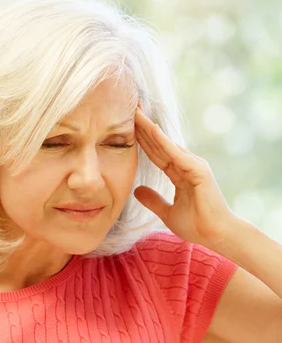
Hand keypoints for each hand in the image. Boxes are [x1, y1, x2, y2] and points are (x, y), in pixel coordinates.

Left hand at [133, 106, 235, 248]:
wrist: (216, 235)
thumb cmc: (197, 225)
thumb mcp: (167, 213)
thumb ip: (153, 201)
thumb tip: (137, 191)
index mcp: (179, 173)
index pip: (156, 153)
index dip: (142, 140)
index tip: (127, 126)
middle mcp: (186, 165)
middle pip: (159, 144)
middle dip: (144, 127)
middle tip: (129, 108)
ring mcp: (193, 166)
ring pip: (166, 144)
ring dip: (150, 129)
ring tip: (135, 112)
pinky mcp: (198, 170)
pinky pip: (176, 154)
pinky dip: (163, 142)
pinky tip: (151, 130)